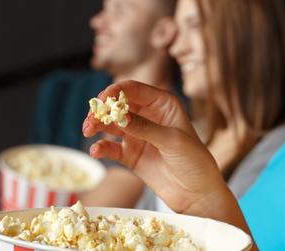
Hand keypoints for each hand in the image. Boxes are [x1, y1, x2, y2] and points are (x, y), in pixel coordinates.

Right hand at [83, 81, 230, 214]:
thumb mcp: (172, 141)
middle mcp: (148, 116)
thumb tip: (119, 117)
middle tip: (91, 118)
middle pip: (117, 105)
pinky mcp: (130, 155)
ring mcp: (138, 135)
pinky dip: (101, 147)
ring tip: (87, 130)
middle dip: (102, 109)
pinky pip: (111, 147)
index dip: (116, 91)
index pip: (134, 90)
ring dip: (97, 125)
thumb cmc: (194, 161)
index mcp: (163, 104)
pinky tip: (96, 151)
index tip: (102, 99)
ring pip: (111, 124)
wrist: (197, 193)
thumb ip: (145, 128)